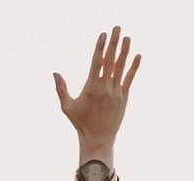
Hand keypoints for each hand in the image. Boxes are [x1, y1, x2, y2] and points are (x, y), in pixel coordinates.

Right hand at [53, 26, 140, 154]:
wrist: (99, 139)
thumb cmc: (81, 123)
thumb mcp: (67, 106)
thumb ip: (61, 88)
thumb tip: (55, 72)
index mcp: (91, 86)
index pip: (97, 61)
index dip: (100, 46)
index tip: (103, 34)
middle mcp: (105, 87)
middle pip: (111, 60)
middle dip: (114, 43)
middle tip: (117, 28)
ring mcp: (116, 92)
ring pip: (121, 67)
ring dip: (125, 51)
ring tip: (128, 37)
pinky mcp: (124, 98)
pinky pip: (130, 79)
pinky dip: (134, 67)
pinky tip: (138, 56)